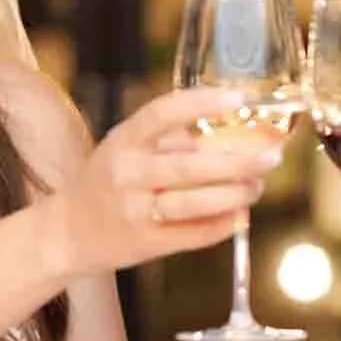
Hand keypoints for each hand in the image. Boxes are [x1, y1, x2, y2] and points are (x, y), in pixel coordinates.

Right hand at [49, 86, 284, 276]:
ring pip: (194, 203)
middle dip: (238, 162)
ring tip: (257, 186)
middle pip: (189, 166)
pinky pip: (193, 235)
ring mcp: (134, 210)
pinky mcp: (145, 243)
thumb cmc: (110, 182)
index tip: (239, 98)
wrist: (68, 232)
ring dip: (234, 195)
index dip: (202, 103)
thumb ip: (171, 141)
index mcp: (124, 140)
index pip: (163, 113)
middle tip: (271, 156)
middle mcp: (127, 173)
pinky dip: (222, 225)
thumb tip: (234, 136)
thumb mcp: (127, 149)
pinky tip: (241, 217)